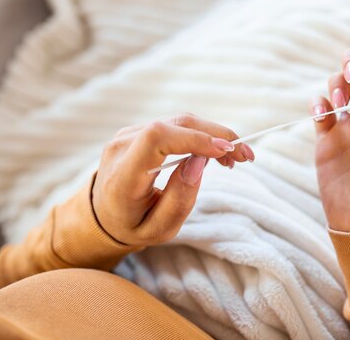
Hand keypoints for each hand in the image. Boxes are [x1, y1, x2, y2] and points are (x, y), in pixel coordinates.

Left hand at [92, 114, 254, 245]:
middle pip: (175, 123)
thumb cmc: (132, 225)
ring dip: (214, 133)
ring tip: (236, 157)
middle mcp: (122, 147)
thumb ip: (179, 200)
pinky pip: (176, 125)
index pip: (157, 138)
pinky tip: (218, 152)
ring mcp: (129, 134)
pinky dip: (202, 134)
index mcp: (122, 175)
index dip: (195, 138)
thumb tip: (199, 162)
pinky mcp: (140, 131)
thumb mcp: (158, 228)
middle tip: (246, 155)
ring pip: (180, 121)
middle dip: (216, 134)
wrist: (103, 214)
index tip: (226, 151)